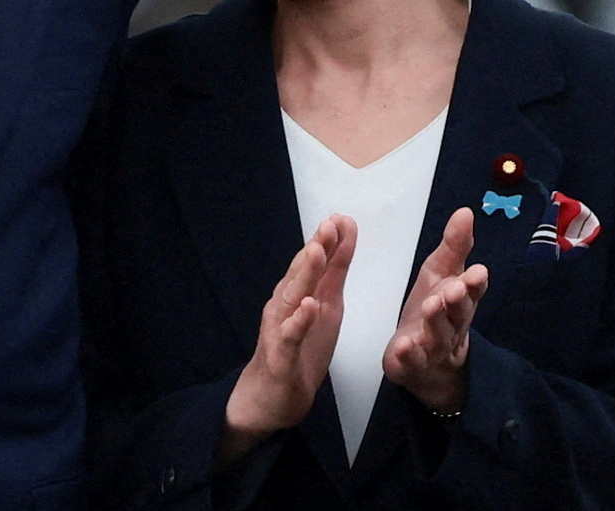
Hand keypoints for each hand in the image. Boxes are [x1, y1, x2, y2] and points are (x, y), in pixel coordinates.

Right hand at [219, 214, 355, 463]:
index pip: (314, 264)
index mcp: (298, 294)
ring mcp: (280, 329)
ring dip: (305, 274)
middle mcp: (285, 306)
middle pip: (301, 274)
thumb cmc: (298, 350)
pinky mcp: (281, 356)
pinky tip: (308, 306)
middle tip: (329, 224)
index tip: (343, 218)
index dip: (328, 242)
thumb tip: (341, 239)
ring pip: (292, 298)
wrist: (270, 396)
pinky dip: (298, 320)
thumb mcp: (323, 308)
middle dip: (316, 248)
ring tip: (317, 252)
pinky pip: (289, 336)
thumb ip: (331, 275)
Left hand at [383, 207, 487, 413]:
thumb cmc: (434, 311)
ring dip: (436, 321)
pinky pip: (412, 360)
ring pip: (438, 335)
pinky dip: (409, 354)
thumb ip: (454, 246)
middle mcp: (451, 325)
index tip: (478, 271)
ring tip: (431, 306)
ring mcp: (433, 347)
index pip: (471, 290)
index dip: (475, 283)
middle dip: (459, 301)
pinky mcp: (412, 364)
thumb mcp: (441, 275)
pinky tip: (403, 345)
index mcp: (458, 301)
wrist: (428, 364)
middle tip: (456, 289)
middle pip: (459, 314)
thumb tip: (465, 212)